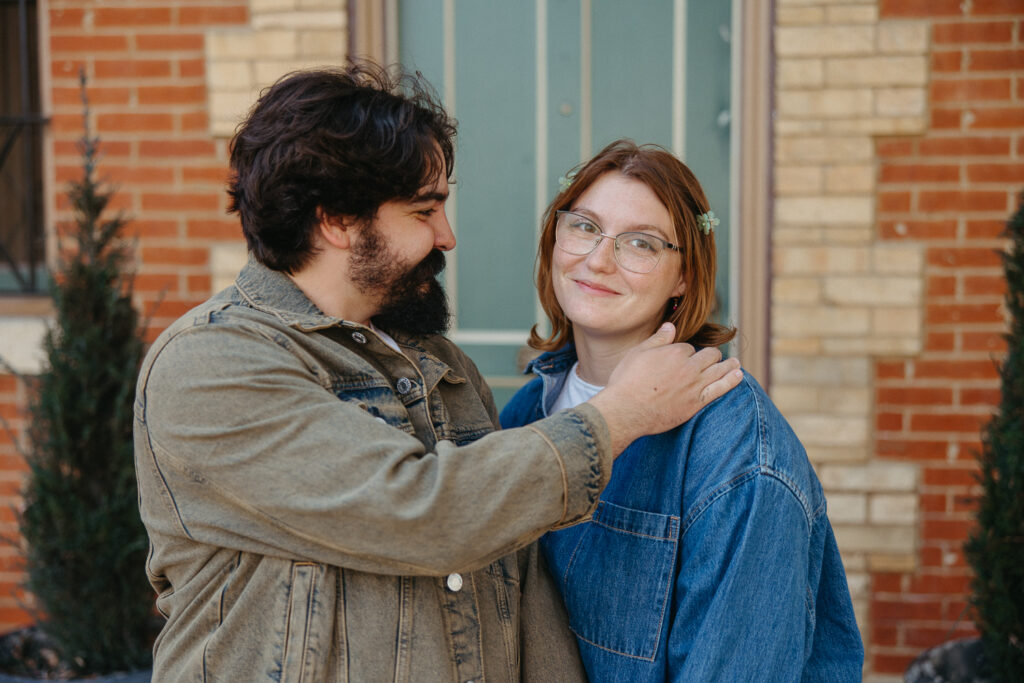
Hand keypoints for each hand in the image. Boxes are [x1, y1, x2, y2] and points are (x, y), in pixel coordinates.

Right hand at [588, 323, 742, 454]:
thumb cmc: (627, 380)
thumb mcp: (638, 353)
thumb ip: (658, 339)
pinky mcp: (696, 403)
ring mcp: (694, 385)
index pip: (689, 347)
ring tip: (735, 362)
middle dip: (711, 355)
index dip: (685, 352)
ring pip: (718, 370)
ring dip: (728, 364)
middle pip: (709, 356)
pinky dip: (731, 380)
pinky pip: (720, 389)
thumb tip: (671, 326)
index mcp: (674, 351)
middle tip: (713, 357)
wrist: (626, 410)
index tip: (680, 358)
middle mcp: (688, 367)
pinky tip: (738, 375)